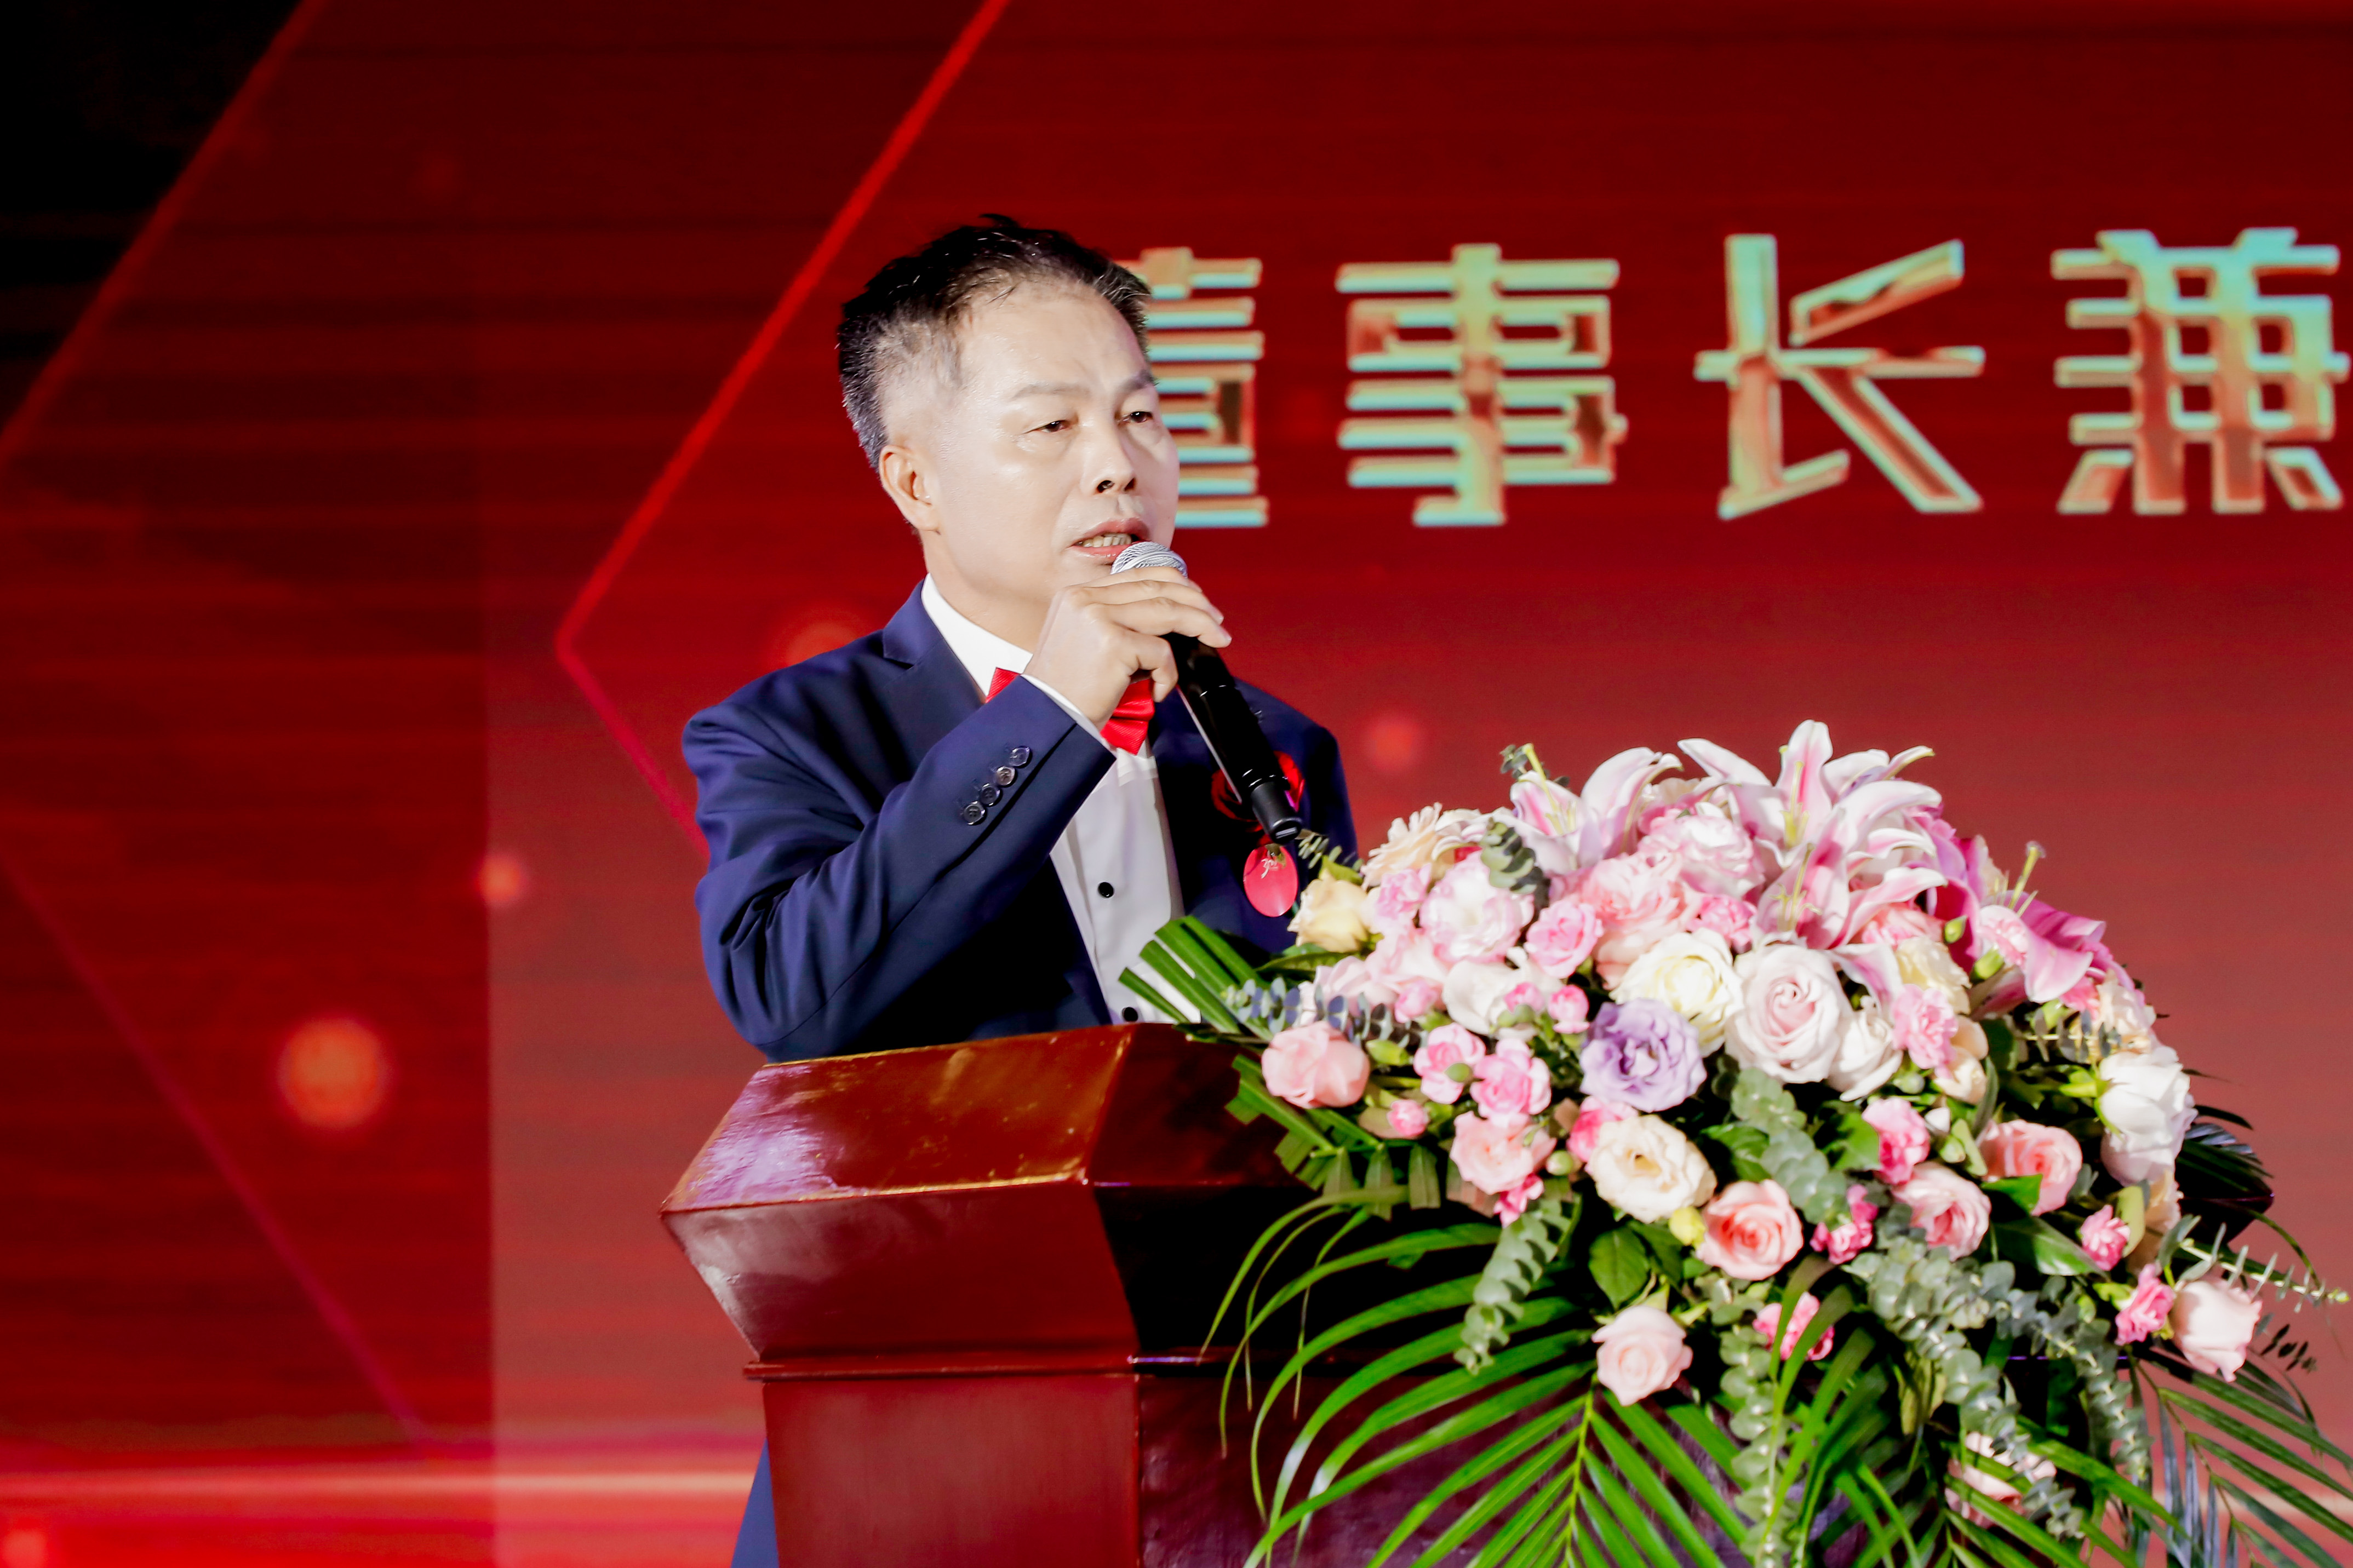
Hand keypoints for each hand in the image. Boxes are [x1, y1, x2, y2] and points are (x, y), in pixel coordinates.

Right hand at [1025, 567, 1228, 726]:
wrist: (1047, 718)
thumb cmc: (1068, 690)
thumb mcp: (1085, 642)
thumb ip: (1117, 622)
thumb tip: (1168, 620)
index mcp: (1077, 594)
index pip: (1137, 574)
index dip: (1174, 583)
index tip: (1197, 599)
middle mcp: (1085, 598)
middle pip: (1157, 587)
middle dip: (1195, 602)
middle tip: (1217, 620)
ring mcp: (1097, 617)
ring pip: (1167, 611)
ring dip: (1199, 624)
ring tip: (1216, 638)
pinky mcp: (1112, 642)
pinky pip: (1161, 653)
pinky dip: (1168, 674)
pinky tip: (1157, 690)